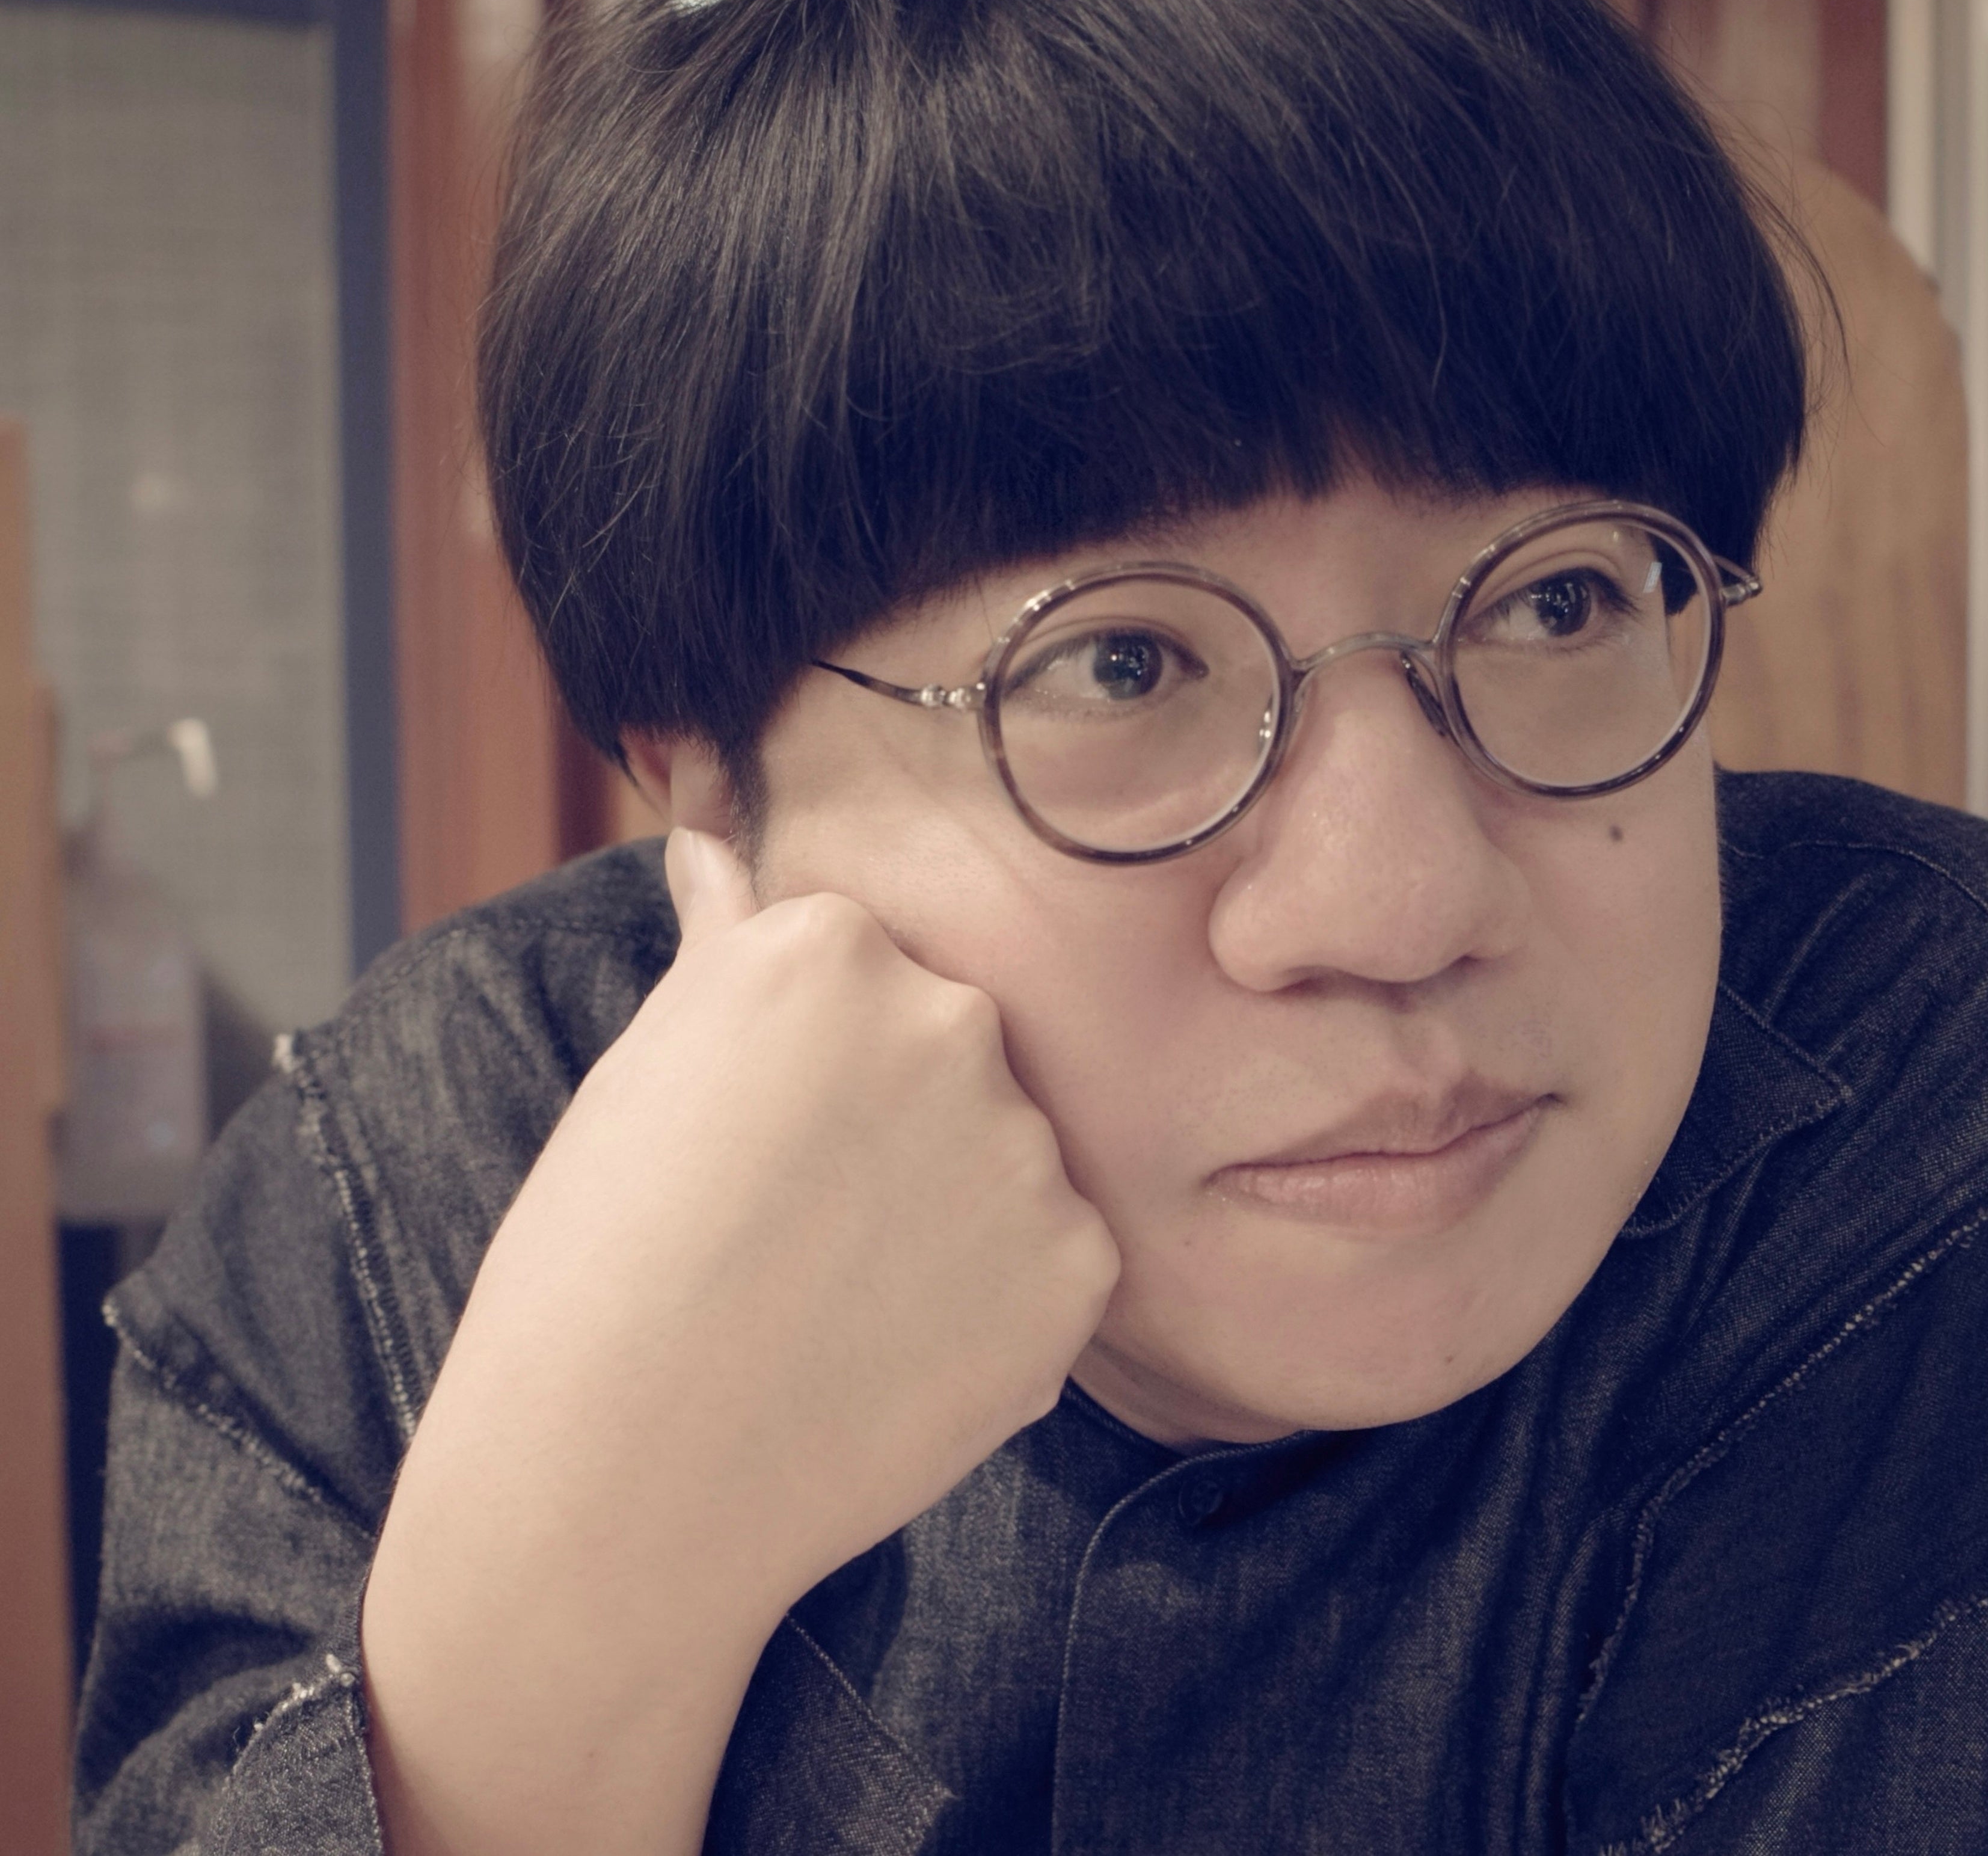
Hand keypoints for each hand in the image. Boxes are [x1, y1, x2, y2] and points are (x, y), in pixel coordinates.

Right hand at [363, 830, 1120, 1855]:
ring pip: (1003, 1155)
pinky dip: (995, 1303)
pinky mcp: (1078, 1266)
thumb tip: (713, 816)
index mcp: (833, 944)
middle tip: (797, 1225)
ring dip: (949, 1213)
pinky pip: (1052, 1258)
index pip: (864, 966)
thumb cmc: (596, 1263)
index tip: (757, 1136)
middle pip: (949, 1047)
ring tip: (838, 1299)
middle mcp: (950, 1016)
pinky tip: (897, 1351)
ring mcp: (1024, 1143)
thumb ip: (722, 929)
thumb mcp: (647, 1064)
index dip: (809, 1064)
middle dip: (895, 1121)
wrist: (616, 1485)